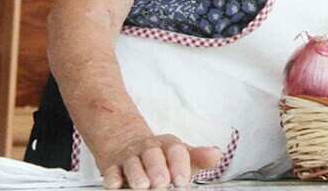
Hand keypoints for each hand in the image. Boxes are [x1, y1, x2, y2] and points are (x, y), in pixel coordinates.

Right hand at [99, 132, 220, 188]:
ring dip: (137, 175)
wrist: (125, 141)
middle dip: (157, 169)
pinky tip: (115, 184)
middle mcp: (148, 149)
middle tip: (162, 183)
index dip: (179, 165)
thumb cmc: (159, 154)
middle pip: (153, 155)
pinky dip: (112, 178)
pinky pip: (110, 171)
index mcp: (168, 145)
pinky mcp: (112, 166)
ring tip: (142, 186)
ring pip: (132, 164)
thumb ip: (198, 157)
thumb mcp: (180, 154)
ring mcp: (129, 157)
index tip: (182, 180)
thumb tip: (217, 155)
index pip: (176, 151)